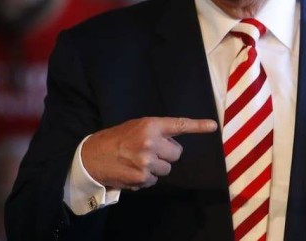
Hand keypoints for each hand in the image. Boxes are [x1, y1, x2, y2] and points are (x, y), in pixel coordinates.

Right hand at [81, 117, 216, 189]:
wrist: (91, 157)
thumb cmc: (117, 139)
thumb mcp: (137, 127)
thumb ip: (157, 131)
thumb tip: (176, 143)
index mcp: (151, 125)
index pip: (179, 125)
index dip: (198, 126)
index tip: (213, 126)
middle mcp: (150, 142)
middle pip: (177, 153)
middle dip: (166, 154)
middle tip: (150, 151)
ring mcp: (146, 161)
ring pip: (167, 168)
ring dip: (157, 167)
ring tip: (139, 161)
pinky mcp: (141, 177)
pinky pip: (155, 180)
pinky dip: (146, 178)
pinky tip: (133, 171)